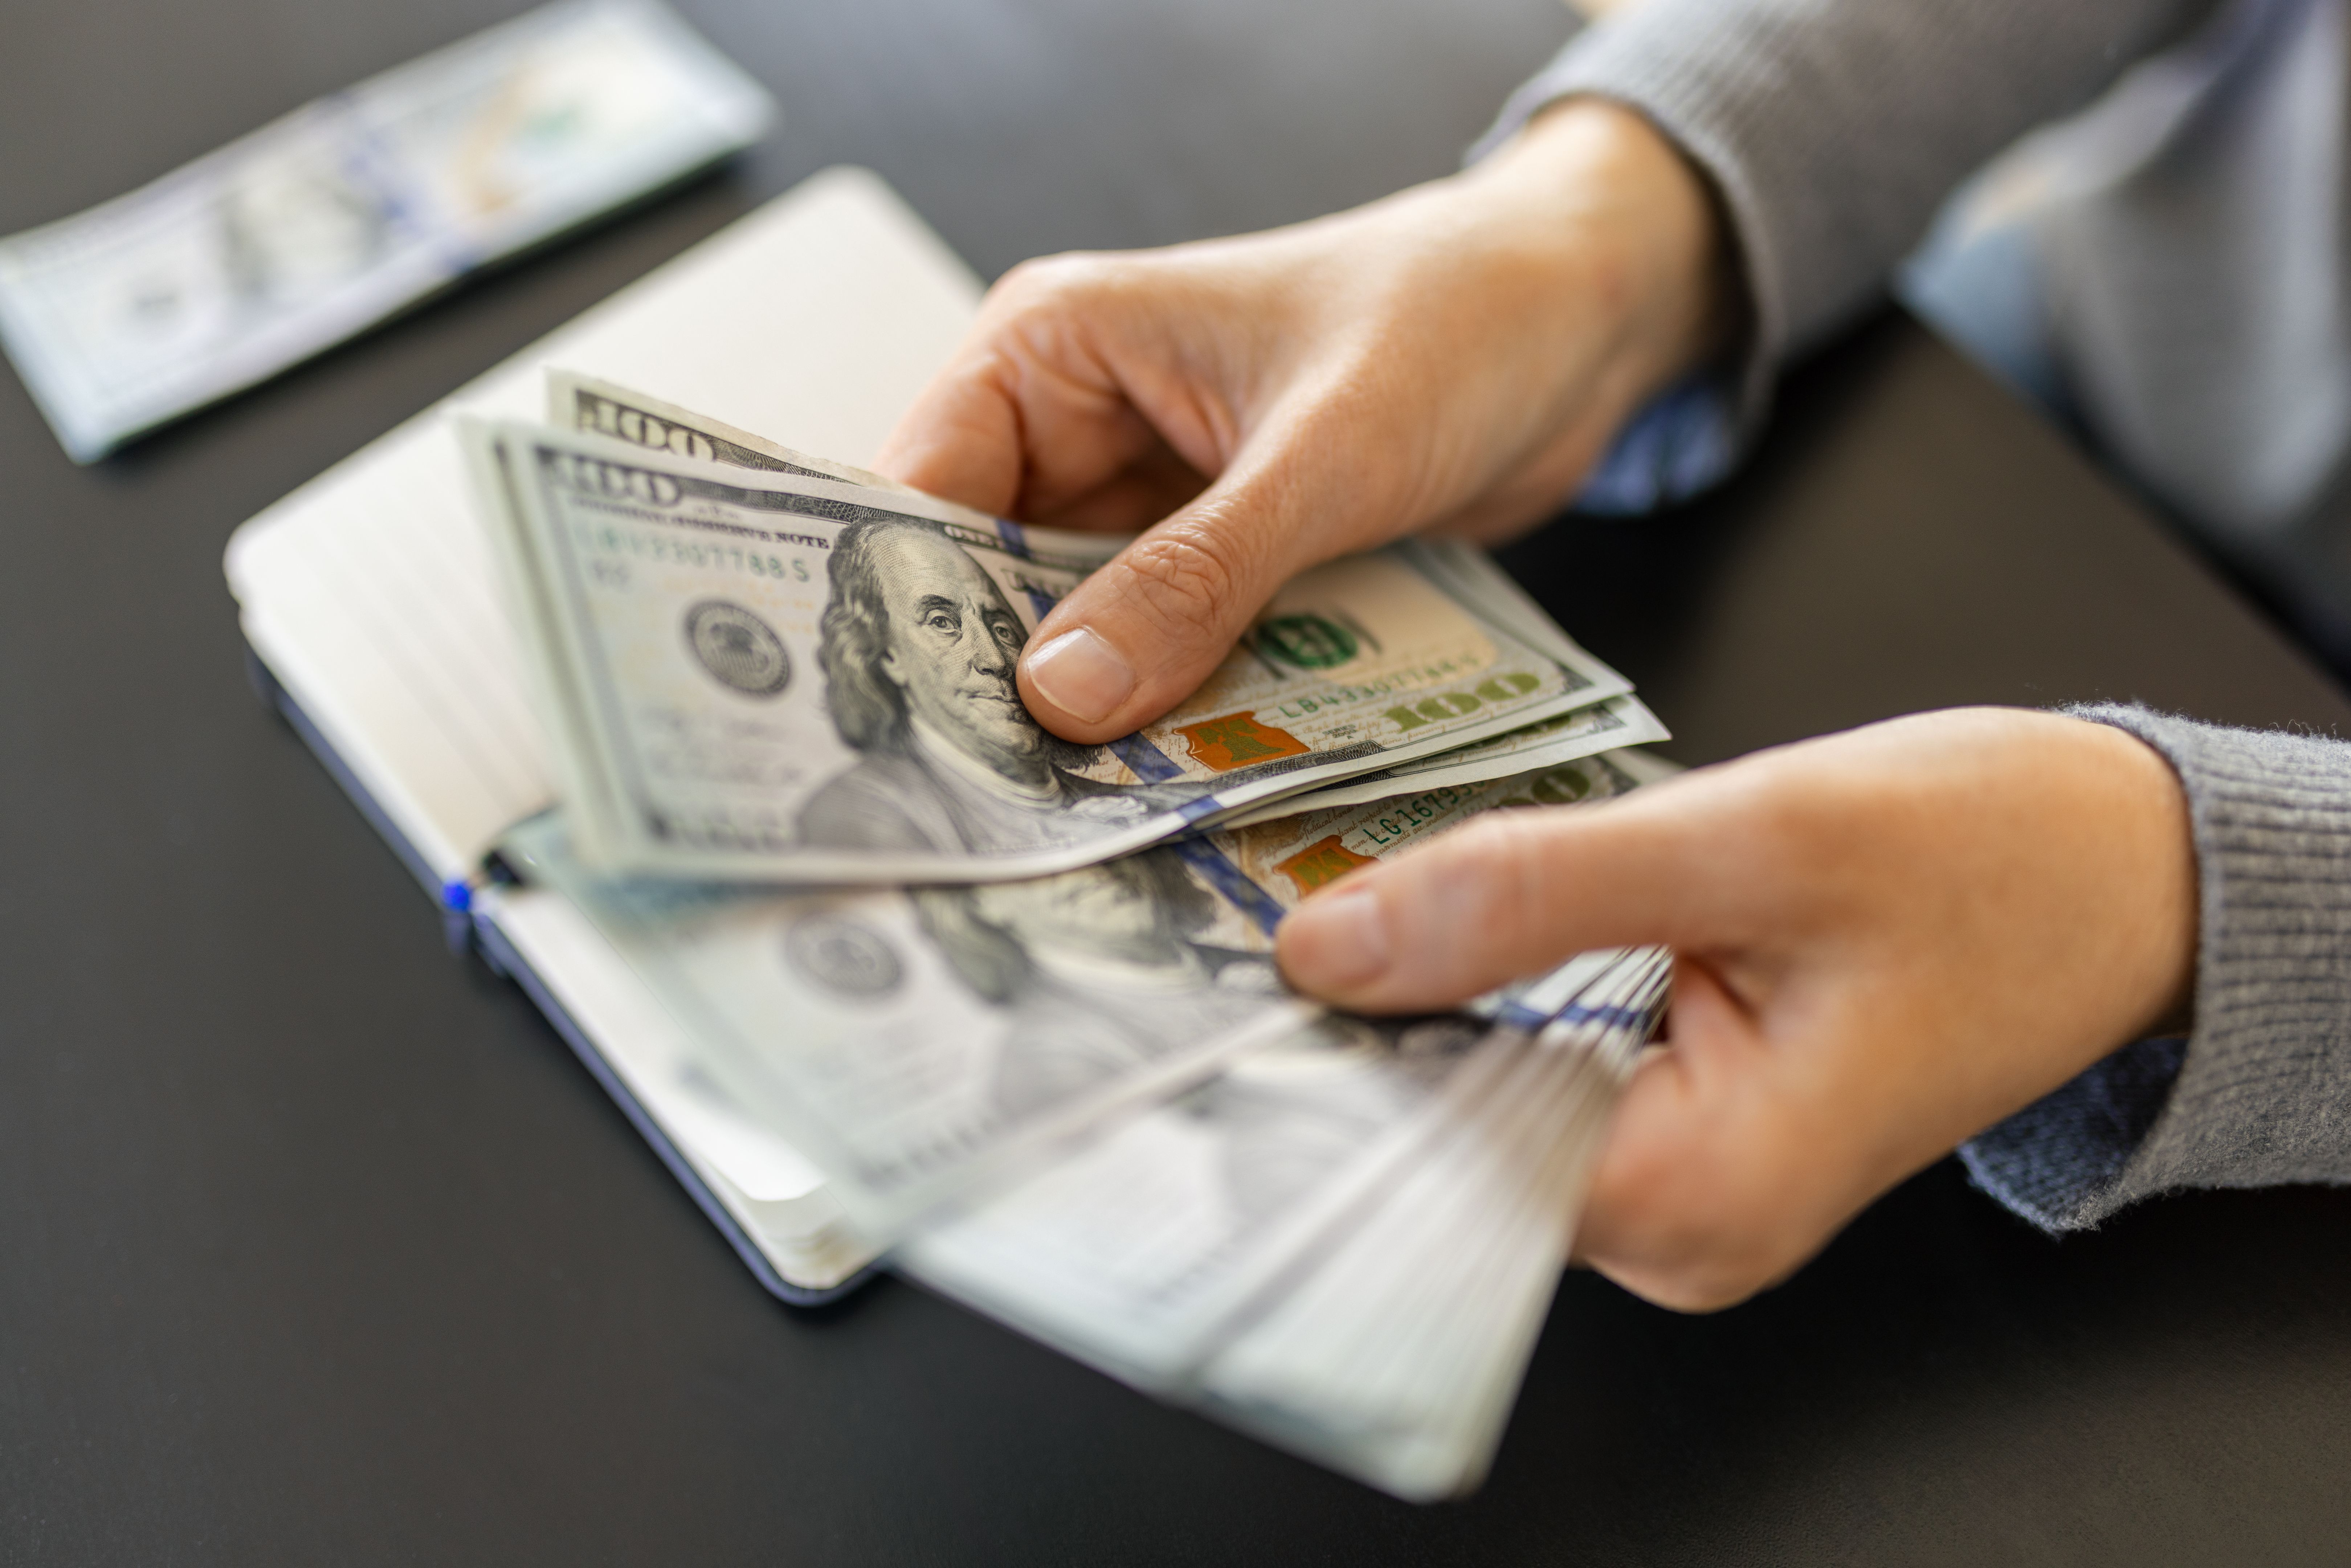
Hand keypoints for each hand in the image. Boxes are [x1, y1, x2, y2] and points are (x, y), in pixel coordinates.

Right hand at [874, 99, 1728, 740]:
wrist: (1584, 319)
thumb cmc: (1459, 322)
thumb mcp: (1323, 454)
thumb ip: (1194, 575)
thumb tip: (1061, 697)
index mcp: (1054, 349)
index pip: (923, 493)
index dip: (912, 616)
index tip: (913, 743)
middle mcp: (1078, 427)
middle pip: (991, 583)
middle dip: (1004, 693)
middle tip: (999, 821)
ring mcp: (1147, 502)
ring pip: (1079, 634)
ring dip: (1093, 721)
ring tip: (1077, 831)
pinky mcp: (1217, 562)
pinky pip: (1164, 652)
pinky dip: (1169, 714)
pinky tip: (1166, 795)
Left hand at [1274, 709, 2199, 1309]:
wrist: (2115, 872)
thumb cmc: (1990, 860)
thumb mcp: (1753, 840)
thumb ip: (1533, 895)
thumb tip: (1334, 944)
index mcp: (1703, 1200)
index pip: (1441, 1160)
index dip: (1331, 1058)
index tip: (1236, 963)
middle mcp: (1678, 1228)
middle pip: (1449, 1132)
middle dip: (1361, 1017)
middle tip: (1268, 892)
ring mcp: (1674, 1182)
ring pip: (1481, 1090)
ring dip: (1417, 992)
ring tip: (1350, 883)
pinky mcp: (1672, 1120)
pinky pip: (1533, 1063)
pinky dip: (1483, 986)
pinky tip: (1448, 910)